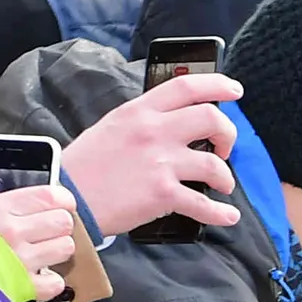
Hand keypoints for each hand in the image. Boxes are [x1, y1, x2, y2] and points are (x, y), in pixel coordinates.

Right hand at [0, 183, 80, 301]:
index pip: (48, 195)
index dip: (61, 200)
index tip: (62, 204)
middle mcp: (13, 231)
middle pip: (62, 221)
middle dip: (58, 226)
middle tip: (49, 232)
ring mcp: (22, 260)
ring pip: (65, 248)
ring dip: (57, 252)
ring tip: (43, 255)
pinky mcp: (25, 288)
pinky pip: (56, 282)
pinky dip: (50, 283)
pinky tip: (37, 279)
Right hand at [60, 72, 241, 231]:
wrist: (67, 195)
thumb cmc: (86, 165)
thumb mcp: (112, 127)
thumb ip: (144, 121)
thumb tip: (174, 123)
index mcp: (140, 111)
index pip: (186, 86)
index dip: (217, 85)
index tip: (234, 91)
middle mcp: (153, 131)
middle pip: (211, 119)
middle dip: (228, 134)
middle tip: (224, 149)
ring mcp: (159, 162)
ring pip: (214, 164)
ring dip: (225, 177)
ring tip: (222, 185)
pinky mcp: (162, 194)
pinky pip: (203, 204)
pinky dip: (221, 213)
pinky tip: (228, 216)